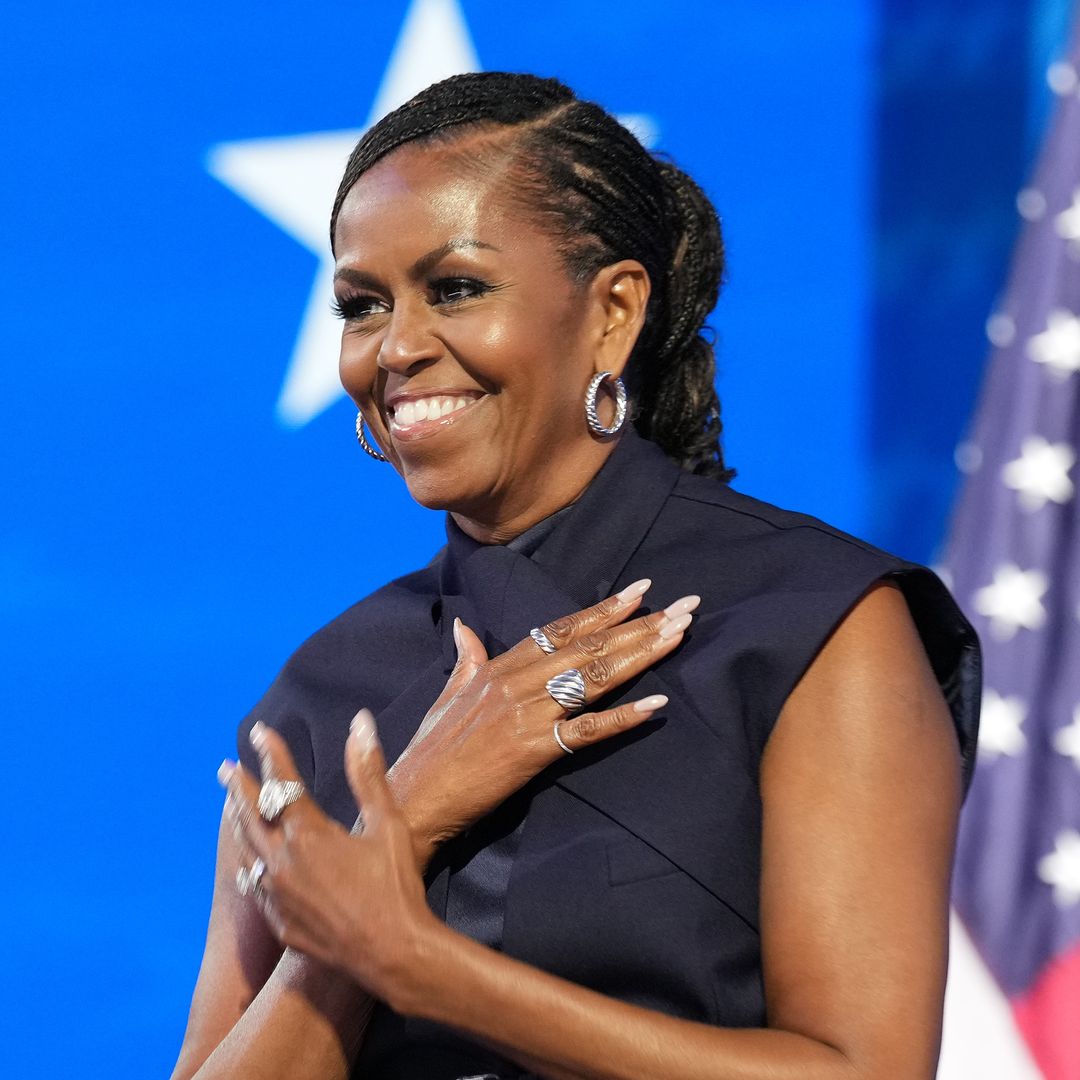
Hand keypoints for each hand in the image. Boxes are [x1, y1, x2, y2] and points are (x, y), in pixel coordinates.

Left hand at [219, 713, 435, 999]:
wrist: (392, 954)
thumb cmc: (395, 885)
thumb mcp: (388, 824)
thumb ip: (368, 773)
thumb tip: (360, 724)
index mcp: (309, 834)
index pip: (282, 781)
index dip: (271, 753)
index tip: (260, 732)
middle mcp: (283, 861)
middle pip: (251, 813)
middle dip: (238, 786)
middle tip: (225, 768)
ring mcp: (276, 895)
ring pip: (247, 849)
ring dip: (239, 822)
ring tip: (231, 806)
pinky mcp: (280, 921)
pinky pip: (253, 886)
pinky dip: (248, 865)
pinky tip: (248, 864)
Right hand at [388, 579, 697, 864]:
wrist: (415, 797)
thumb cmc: (432, 749)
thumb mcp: (448, 693)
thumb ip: (465, 658)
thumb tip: (464, 628)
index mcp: (500, 666)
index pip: (561, 628)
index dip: (604, 609)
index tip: (642, 589)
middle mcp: (517, 681)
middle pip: (588, 646)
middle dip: (640, 624)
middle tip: (684, 606)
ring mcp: (526, 714)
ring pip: (592, 677)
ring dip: (640, 654)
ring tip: (678, 635)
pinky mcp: (533, 750)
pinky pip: (586, 732)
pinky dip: (623, 718)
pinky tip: (656, 705)